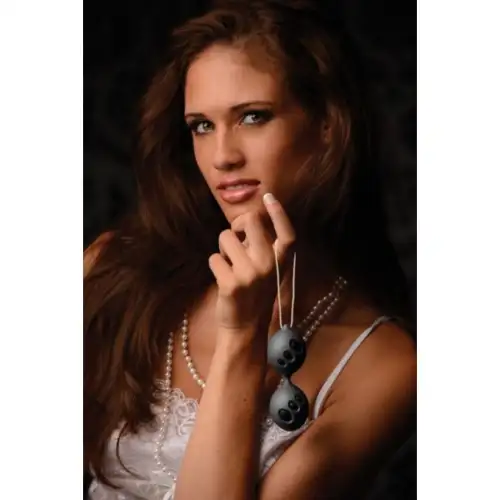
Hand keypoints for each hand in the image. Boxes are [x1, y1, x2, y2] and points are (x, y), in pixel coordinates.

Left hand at [208, 194, 295, 336]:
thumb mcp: (268, 271)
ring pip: (226, 237)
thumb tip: (247, 221)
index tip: (269, 197)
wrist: (245, 328)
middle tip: (236, 237)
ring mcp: (249, 274)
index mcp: (281, 262)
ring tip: (230, 265)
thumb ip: (262, 247)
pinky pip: (214, 257)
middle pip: (251, 221)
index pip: (287, 234)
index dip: (279, 214)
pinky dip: (215, 264)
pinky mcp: (230, 283)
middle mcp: (268, 265)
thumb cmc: (255, 294)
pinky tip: (223, 279)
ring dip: (223, 248)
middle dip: (238, 224)